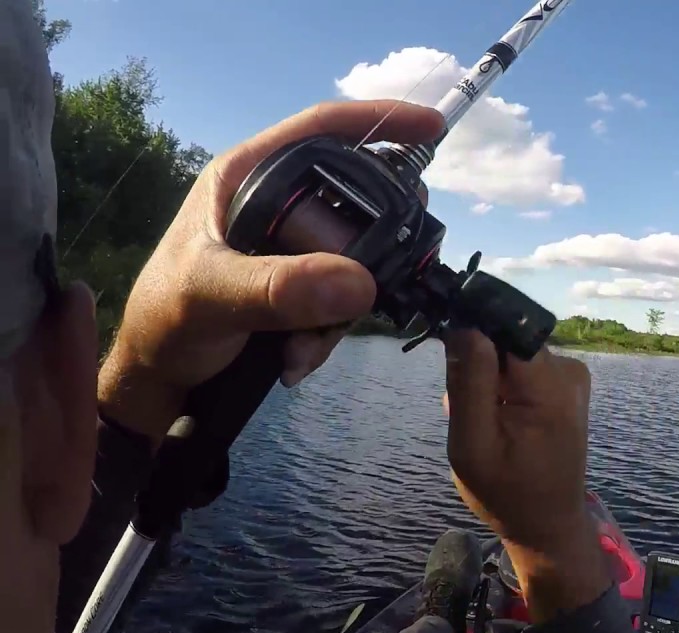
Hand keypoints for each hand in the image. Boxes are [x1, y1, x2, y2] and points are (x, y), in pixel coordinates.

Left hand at [98, 101, 444, 444]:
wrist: (156, 377)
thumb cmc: (165, 320)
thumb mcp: (214, 297)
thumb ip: (280, 288)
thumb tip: (361, 281)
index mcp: (247, 176)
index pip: (321, 130)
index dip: (378, 121)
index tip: (432, 128)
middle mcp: (275, 203)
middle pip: (355, 199)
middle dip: (371, 249)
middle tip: (391, 270)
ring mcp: (290, 246)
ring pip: (355, 258)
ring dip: (341, 311)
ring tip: (303, 346)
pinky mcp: (301, 284)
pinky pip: (343, 298)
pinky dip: (329, 333)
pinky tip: (297, 357)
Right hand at [442, 330, 608, 619]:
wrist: (549, 523)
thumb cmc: (506, 493)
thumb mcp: (472, 445)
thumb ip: (468, 384)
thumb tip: (464, 325)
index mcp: (550, 387)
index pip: (504, 327)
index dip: (472, 334)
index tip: (450, 362)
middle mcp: (568, 371)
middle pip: (506, 340)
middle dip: (477, 368)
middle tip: (465, 411)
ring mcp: (572, 376)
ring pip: (510, 354)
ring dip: (488, 382)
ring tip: (482, 422)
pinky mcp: (566, 383)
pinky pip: (522, 367)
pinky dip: (503, 389)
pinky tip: (499, 421)